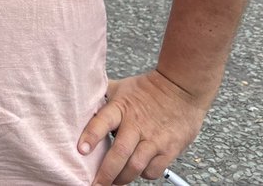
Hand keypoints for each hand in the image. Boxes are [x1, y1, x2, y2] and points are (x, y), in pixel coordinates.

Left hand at [79, 70, 206, 184]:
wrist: (181, 87)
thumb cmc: (148, 88)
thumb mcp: (121, 88)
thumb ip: (102, 96)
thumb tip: (81, 99)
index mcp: (121, 107)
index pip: (103, 121)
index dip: (91, 136)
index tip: (81, 150)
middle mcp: (137, 124)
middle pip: (119, 152)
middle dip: (105, 173)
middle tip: (95, 184)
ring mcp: (154, 138)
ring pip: (136, 166)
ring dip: (122, 178)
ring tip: (113, 182)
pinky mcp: (169, 149)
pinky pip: (153, 170)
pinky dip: (142, 175)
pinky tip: (137, 171)